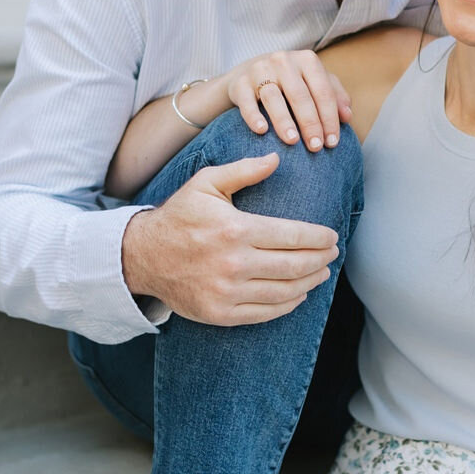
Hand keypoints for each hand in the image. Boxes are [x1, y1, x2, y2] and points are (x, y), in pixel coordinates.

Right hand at [120, 155, 339, 323]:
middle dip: (321, 260)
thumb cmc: (180, 217)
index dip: (319, 238)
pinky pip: (266, 313)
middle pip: (295, 265)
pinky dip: (289, 304)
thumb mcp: (206, 184)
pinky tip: (299, 293)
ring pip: (285, 291)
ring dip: (311, 282)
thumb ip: (243, 170)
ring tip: (322, 273)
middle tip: (333, 254)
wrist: (141, 256)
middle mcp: (233, 263)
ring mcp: (226, 292)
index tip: (332, 237)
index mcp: (235, 229)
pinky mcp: (220, 314)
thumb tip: (276, 159)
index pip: (293, 236)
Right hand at [220, 50, 351, 152]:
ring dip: (284, 121)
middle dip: (310, 123)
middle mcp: (283, 61)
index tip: (332, 142)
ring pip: (273, 98)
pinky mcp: (240, 83)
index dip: (330, 118)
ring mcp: (259, 70)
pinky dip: (254, 116)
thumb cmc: (293, 82)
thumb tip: (347, 116)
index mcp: (307, 60)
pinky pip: (247, 101)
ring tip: (292, 141)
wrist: (250, 73)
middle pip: (300, 96)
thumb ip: (335, 96)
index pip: (323, 92)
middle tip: (315, 147)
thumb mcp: (316, 83)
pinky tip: (262, 130)